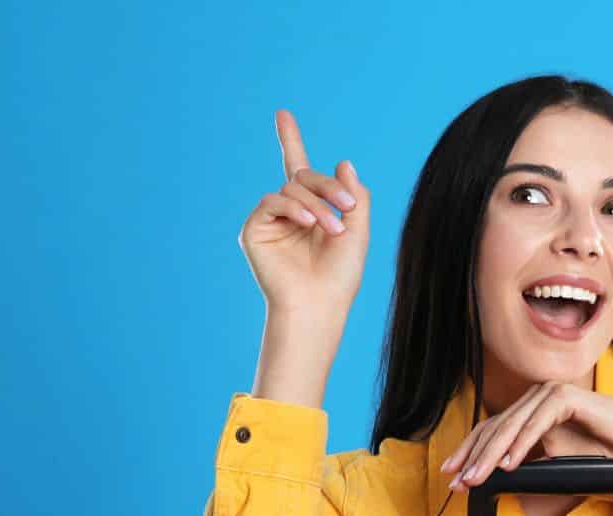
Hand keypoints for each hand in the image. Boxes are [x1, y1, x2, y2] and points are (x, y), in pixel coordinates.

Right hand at [238, 109, 370, 325]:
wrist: (319, 304)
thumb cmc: (340, 276)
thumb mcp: (358, 231)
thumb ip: (355, 195)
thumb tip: (343, 160)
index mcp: (312, 211)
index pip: (300, 170)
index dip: (290, 140)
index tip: (282, 114)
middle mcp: (289, 212)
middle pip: (304, 176)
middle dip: (328, 187)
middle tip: (348, 208)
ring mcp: (270, 220)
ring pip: (292, 188)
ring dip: (318, 205)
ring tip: (333, 229)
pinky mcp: (254, 230)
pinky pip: (273, 200)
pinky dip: (294, 208)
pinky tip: (309, 223)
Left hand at [438, 382, 612, 491]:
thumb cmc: (607, 452)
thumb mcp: (557, 460)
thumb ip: (529, 461)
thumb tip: (498, 476)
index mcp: (534, 408)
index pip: (493, 429)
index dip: (470, 453)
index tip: (453, 476)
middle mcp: (538, 395)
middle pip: (495, 426)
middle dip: (472, 456)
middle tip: (456, 481)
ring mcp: (552, 393)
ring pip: (511, 426)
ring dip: (490, 455)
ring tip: (476, 479)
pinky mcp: (567, 398)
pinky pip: (537, 424)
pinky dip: (520, 446)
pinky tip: (507, 465)